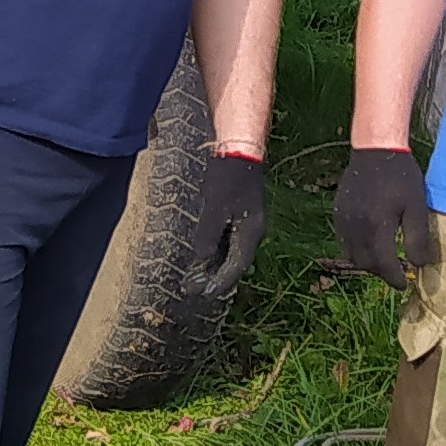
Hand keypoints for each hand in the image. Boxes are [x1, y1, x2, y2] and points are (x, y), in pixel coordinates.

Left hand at [195, 148, 269, 298]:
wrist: (239, 150)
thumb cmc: (227, 177)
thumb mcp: (214, 208)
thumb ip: (208, 235)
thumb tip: (201, 259)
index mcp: (251, 231)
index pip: (237, 265)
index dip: (221, 282)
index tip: (204, 295)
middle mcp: (252, 230)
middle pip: (235, 262)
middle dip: (215, 278)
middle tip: (193, 290)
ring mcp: (247, 222)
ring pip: (231, 252)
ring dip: (214, 266)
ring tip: (194, 278)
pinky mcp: (239, 213)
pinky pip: (228, 240)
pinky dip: (215, 251)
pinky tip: (202, 255)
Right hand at [333, 146, 437, 289]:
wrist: (375, 149)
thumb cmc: (401, 176)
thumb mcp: (416, 206)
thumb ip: (418, 238)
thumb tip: (419, 265)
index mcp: (376, 226)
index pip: (383, 264)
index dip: (394, 278)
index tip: (405, 285)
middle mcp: (356, 227)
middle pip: (365, 264)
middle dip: (381, 272)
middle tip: (396, 273)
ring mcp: (343, 220)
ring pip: (352, 255)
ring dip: (368, 262)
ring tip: (384, 260)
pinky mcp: (338, 213)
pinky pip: (344, 241)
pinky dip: (356, 249)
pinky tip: (369, 243)